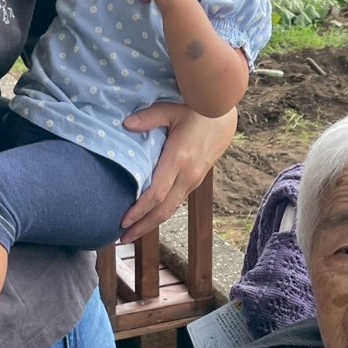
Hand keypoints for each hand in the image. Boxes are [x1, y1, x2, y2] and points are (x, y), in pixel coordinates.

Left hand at [121, 104, 235, 238]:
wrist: (225, 114)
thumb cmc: (197, 108)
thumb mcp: (172, 109)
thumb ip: (149, 118)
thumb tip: (126, 125)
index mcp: (179, 159)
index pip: (156, 194)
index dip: (139, 211)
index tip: (123, 221)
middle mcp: (188, 175)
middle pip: (163, 210)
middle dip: (142, 227)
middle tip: (122, 239)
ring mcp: (194, 179)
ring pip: (171, 209)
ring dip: (151, 223)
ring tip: (133, 232)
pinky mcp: (196, 179)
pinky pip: (177, 201)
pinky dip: (161, 212)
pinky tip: (149, 215)